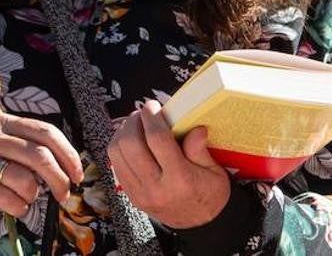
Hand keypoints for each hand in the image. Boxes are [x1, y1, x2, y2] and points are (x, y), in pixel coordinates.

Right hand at [0, 113, 83, 218]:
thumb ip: (22, 146)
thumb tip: (61, 165)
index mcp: (4, 122)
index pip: (46, 131)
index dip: (68, 153)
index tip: (77, 172)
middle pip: (40, 155)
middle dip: (60, 178)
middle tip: (65, 193)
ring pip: (24, 178)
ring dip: (36, 195)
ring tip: (31, 199)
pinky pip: (5, 197)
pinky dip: (19, 207)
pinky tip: (18, 207)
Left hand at [107, 99, 230, 228]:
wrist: (202, 225)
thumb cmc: (210, 195)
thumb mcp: (215, 172)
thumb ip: (200, 150)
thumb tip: (195, 128)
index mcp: (180, 180)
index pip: (157, 140)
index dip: (151, 117)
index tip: (153, 106)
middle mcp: (156, 187)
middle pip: (130, 145)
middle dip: (133, 122)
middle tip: (143, 114)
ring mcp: (140, 194)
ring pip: (117, 154)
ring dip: (122, 133)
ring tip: (135, 125)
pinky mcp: (132, 196)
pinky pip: (116, 165)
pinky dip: (119, 148)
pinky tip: (131, 141)